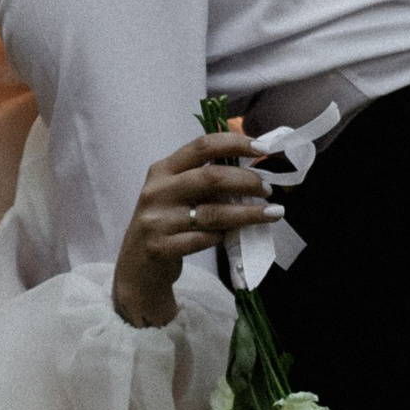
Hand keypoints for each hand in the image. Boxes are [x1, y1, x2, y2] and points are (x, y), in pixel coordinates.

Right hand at [112, 134, 270, 329]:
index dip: (234, 143)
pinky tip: (235, 236)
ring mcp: (157, 220)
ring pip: (213, 213)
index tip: (262, 148)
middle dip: (246, 180)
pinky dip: (224, 236)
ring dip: (248, 212)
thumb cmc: (165, 222)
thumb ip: (203, 179)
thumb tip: (251, 168)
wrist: (137, 266)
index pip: (202, 146)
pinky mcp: (161, 248)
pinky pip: (204, 239)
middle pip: (211, 177)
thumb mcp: (175, 193)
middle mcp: (157, 191)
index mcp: (163, 169)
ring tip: (272, 212)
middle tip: (267, 188)